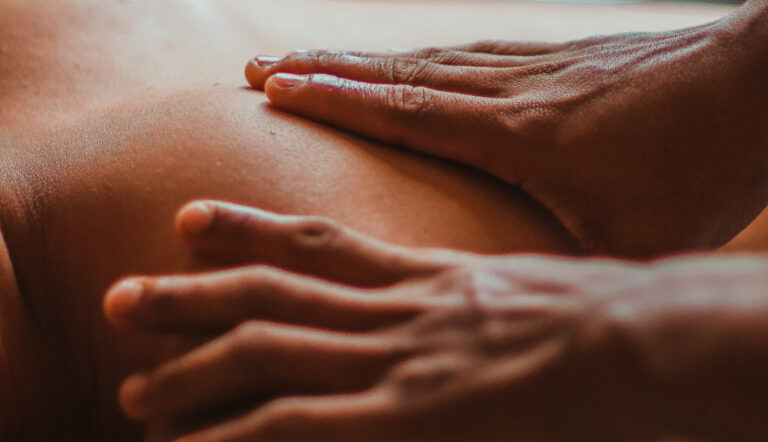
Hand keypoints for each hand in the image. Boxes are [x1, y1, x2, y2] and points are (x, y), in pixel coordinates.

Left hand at [105, 201, 666, 441]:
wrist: (630, 340)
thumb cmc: (587, 316)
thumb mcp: (510, 290)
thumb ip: (451, 295)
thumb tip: (417, 302)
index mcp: (418, 275)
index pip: (315, 239)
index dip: (247, 226)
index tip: (188, 221)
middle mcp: (389, 308)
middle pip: (270, 293)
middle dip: (188, 297)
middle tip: (121, 299)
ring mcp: (391, 362)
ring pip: (270, 352)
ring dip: (194, 372)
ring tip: (134, 394)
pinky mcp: (405, 417)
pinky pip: (299, 426)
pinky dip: (239, 437)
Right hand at [245, 6, 767, 257]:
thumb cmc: (707, 165)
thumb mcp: (637, 237)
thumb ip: (571, 270)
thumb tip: (527, 316)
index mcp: (522, 136)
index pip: (407, 112)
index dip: (336, 99)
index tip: (276, 87)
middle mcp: (513, 92)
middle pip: (400, 75)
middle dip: (325, 70)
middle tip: (263, 67)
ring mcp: (535, 67)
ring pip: (428, 59)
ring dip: (362, 60)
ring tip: (311, 58)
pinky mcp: (558, 58)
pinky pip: (469, 55)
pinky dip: (418, 59)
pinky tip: (401, 62)